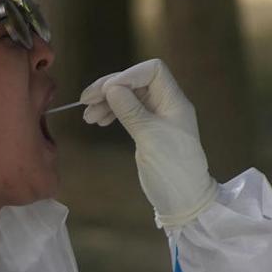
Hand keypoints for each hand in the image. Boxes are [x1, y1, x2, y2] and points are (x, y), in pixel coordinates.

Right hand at [80, 59, 217, 227]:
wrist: (184, 200)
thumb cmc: (172, 168)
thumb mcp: (150, 138)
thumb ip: (131, 110)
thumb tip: (112, 86)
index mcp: (174, 101)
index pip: (152, 71)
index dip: (128, 75)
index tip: (106, 91)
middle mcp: (166, 104)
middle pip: (136, 82)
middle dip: (111, 88)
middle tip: (86, 100)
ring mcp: (157, 117)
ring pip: (129, 97)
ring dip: (107, 101)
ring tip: (88, 115)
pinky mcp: (148, 130)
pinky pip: (128, 111)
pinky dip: (112, 112)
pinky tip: (98, 120)